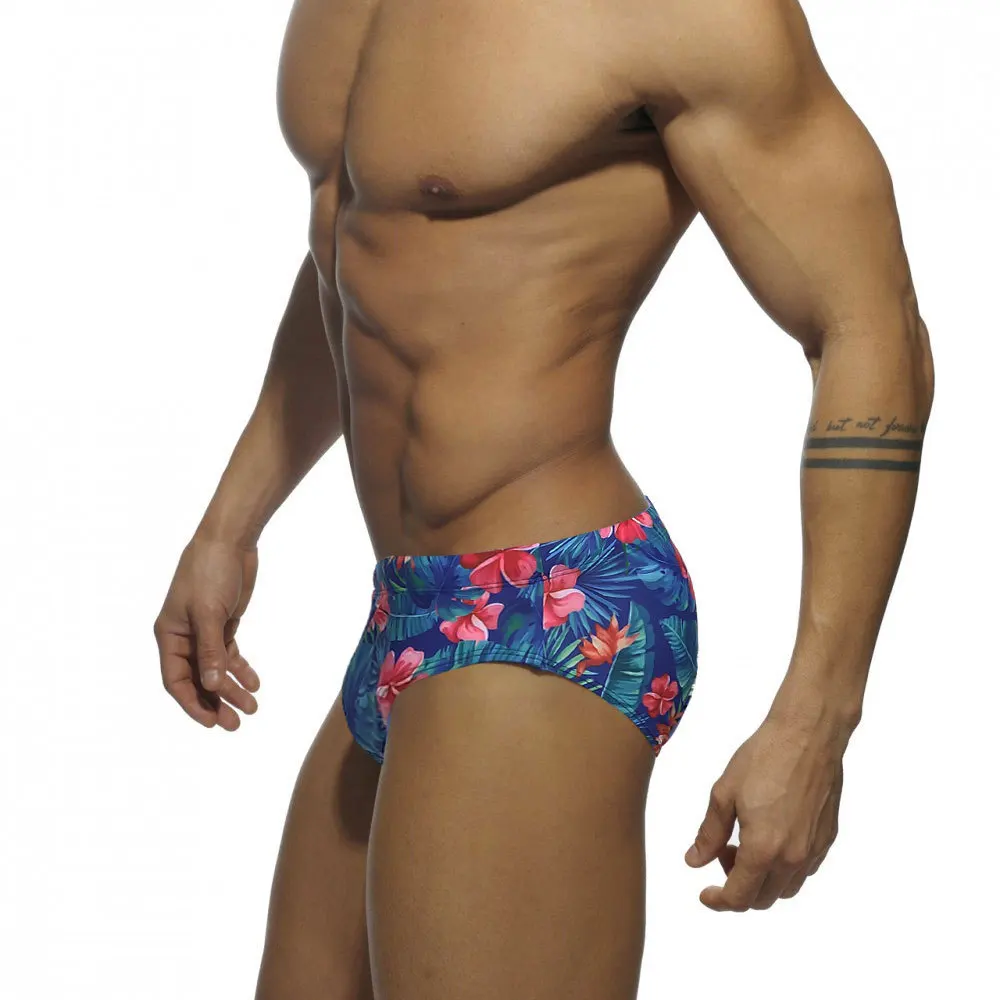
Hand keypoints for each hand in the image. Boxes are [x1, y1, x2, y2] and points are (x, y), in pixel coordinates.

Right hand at [153, 533, 260, 729]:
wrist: (230, 541)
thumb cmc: (210, 571)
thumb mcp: (209, 612)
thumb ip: (210, 650)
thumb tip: (210, 684)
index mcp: (169, 634)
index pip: (176, 680)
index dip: (192, 704)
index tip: (211, 722)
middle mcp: (183, 637)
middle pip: (197, 680)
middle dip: (216, 702)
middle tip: (237, 723)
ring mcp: (204, 631)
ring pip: (216, 670)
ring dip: (232, 689)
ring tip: (253, 708)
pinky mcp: (223, 624)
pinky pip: (229, 655)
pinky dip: (241, 669)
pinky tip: (254, 683)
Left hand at [685, 713, 845, 909]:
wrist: (808, 735)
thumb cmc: (764, 757)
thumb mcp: (724, 793)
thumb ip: (709, 834)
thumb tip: (695, 861)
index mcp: (763, 850)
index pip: (739, 897)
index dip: (718, 901)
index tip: (706, 893)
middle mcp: (793, 859)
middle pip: (763, 898)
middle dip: (738, 886)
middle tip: (723, 854)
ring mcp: (814, 850)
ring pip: (785, 888)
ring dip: (762, 879)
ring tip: (745, 843)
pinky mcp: (827, 838)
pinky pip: (804, 870)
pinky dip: (783, 867)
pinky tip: (771, 837)